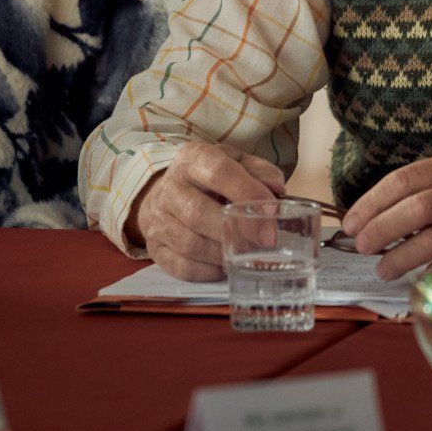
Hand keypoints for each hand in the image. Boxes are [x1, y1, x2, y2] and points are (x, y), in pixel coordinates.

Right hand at [127, 143, 285, 280]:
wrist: (170, 191)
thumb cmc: (213, 178)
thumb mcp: (238, 163)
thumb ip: (261, 173)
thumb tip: (276, 192)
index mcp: (193, 159)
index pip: (219, 173)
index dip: (247, 193)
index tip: (272, 213)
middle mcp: (170, 186)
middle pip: (197, 213)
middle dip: (236, 231)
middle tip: (265, 243)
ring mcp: (157, 219)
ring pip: (190, 244)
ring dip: (224, 254)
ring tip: (249, 255)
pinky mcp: (154, 248)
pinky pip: (182, 267)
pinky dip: (209, 272)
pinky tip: (226, 265)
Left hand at [338, 151, 431, 280]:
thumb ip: (419, 191)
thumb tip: (365, 218)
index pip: (404, 180)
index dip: (371, 203)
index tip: (351, 222)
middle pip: (417, 208)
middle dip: (382, 229)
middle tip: (361, 246)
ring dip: (400, 257)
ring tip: (383, 268)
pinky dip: (429, 274)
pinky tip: (415, 279)